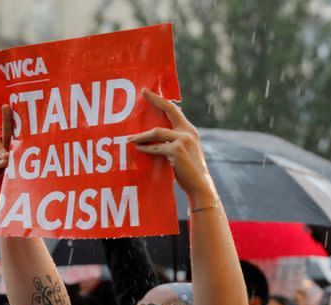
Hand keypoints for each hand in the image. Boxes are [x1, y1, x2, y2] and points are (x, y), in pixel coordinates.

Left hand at [130, 90, 216, 205]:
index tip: (149, 92)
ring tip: (130, 139)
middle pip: (169, 110)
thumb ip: (174, 140)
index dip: (162, 100)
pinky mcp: (176, 151)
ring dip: (141, 136)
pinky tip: (138, 149)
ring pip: (156, 132)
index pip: (175, 110)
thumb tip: (156, 136)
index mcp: (190, 131)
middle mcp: (188, 132)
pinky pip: (156, 148)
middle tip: (143, 92)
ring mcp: (183, 140)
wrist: (200, 186)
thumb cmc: (189, 171)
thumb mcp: (185, 151)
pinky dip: (146, 149)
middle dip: (155, 99)